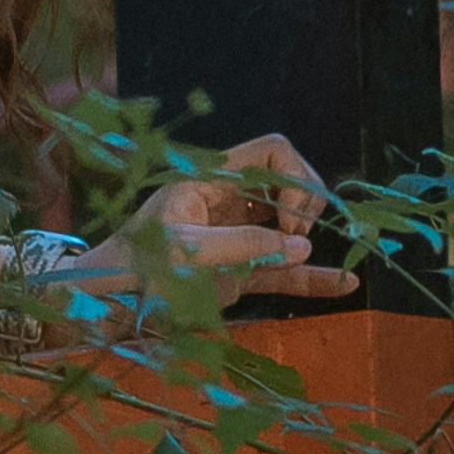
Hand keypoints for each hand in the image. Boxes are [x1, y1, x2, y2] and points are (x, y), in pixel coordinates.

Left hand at [152, 131, 355, 300]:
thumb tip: (300, 245)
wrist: (108, 301)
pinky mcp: (243, 270)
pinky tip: (344, 284)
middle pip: (292, 183)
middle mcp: (231, 201)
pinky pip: (287, 269)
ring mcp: (240, 235)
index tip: (288, 217)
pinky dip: (313, 277)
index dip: (294, 177)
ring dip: (308, 237)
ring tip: (301, 256)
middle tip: (292, 239)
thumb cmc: (135, 265)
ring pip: (293, 224)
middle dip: (303, 206)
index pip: (272, 152)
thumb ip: (241, 246)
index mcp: (213, 179)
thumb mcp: (184, 251)